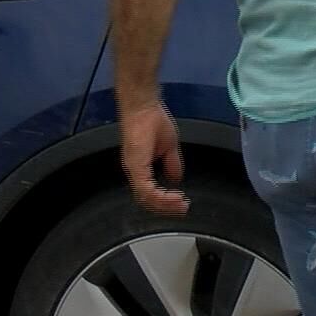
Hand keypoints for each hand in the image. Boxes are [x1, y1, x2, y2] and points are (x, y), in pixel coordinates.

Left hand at [120, 101, 188, 215]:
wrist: (143, 106)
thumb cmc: (152, 119)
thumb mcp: (168, 147)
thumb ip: (172, 164)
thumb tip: (176, 179)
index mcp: (139, 168)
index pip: (150, 193)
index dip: (164, 202)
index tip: (181, 203)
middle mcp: (134, 171)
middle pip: (147, 200)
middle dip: (166, 208)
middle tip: (182, 209)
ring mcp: (133, 169)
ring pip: (146, 198)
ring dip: (165, 204)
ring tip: (180, 204)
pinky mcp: (135, 165)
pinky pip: (146, 189)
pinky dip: (160, 196)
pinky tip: (174, 196)